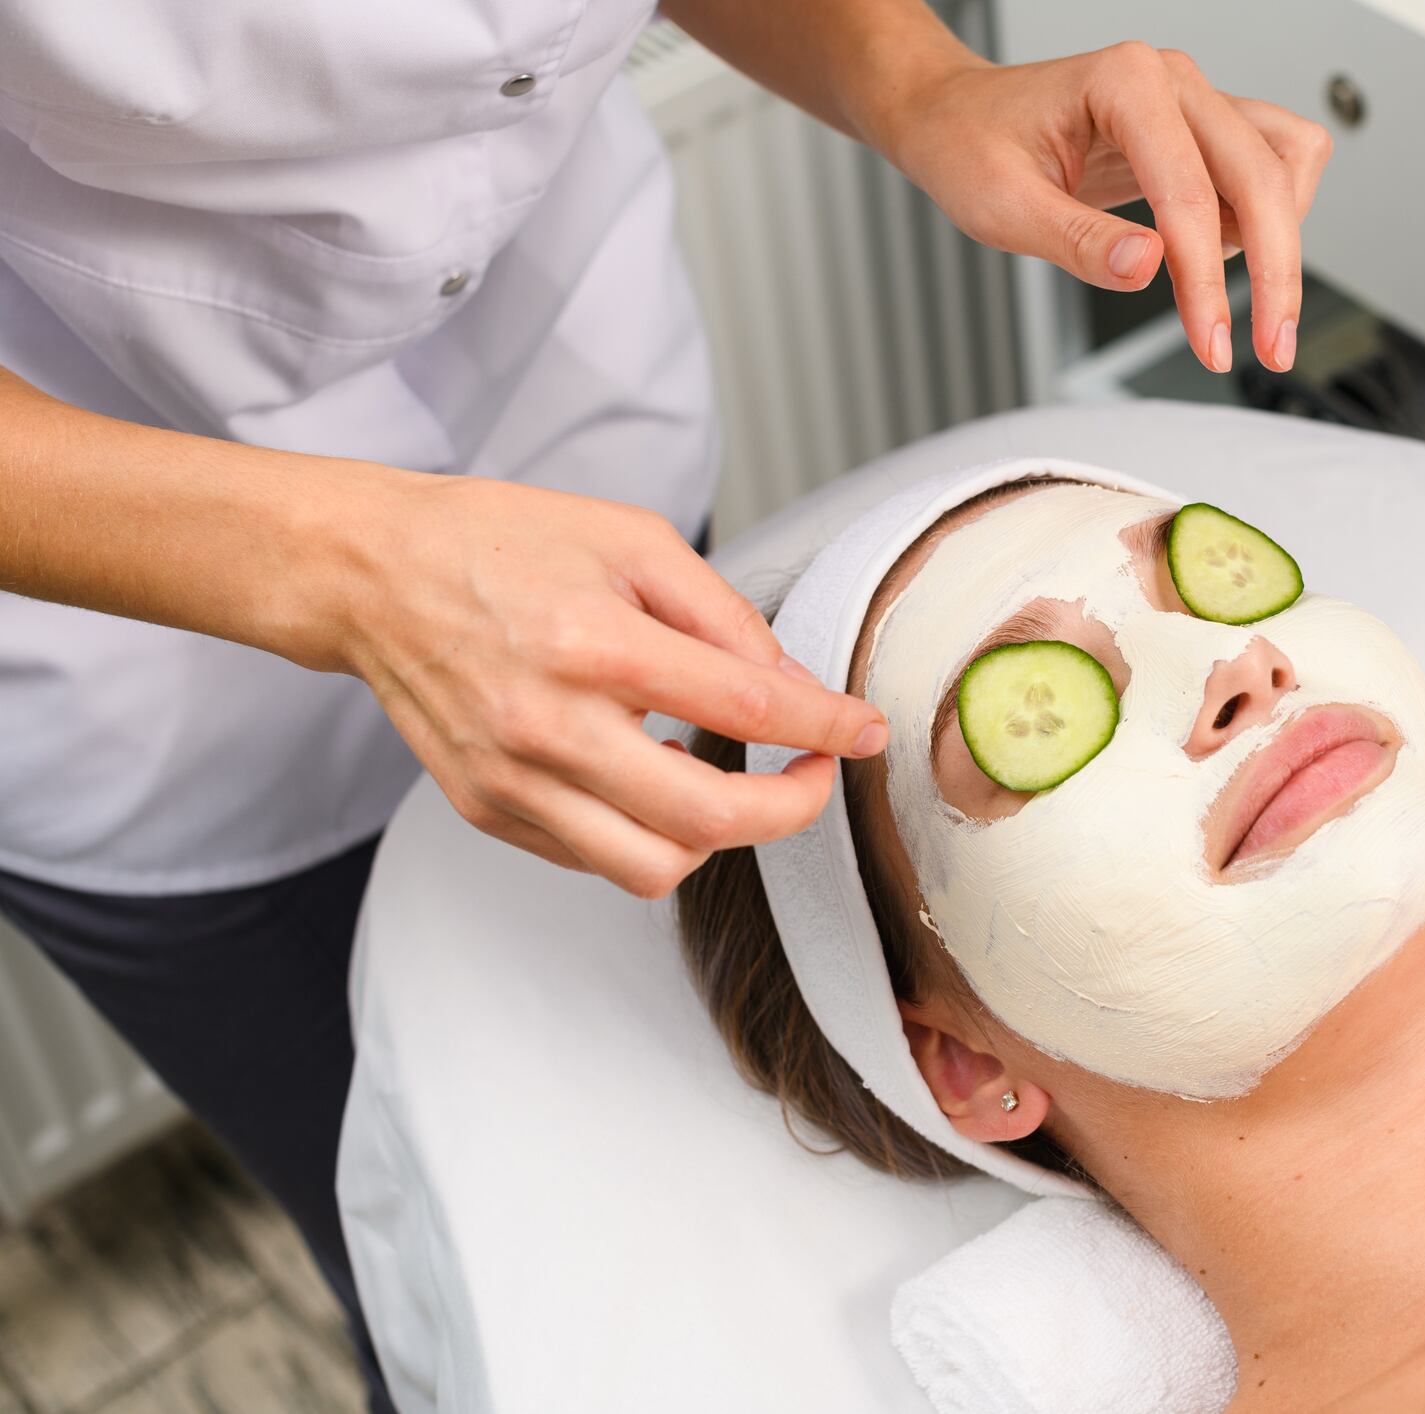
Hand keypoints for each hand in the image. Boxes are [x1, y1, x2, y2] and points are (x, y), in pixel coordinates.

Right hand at [335, 474, 883, 897]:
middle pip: (708, 820)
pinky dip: (647, 837)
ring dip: (718, 839)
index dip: (826, 727)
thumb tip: (793, 685)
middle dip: (793, 807)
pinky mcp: (486, 809)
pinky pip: (594, 861)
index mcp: (594, 645)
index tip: (864, 732)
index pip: (745, 707)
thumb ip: (723, 616)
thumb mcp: (632, 539)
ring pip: (653, 868)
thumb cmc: (499, 542)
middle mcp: (550, 726)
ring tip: (730, 784)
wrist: (372, 575)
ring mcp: (512, 780)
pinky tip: (655, 783)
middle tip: (814, 773)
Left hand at [877, 43, 1331, 375]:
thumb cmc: (970, 145)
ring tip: (1237, 299)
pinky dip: (1267, 217)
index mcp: (1124, 82)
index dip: (1207, 281)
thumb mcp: (1003, 207)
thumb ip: (1079, 241)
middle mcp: (1172, 80)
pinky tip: (1220, 257)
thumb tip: (1147, 269)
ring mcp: (1194, 100)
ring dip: (1282, 237)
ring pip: (1287, 160)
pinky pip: (1273, 163)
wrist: (958, 116)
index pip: (1191, 193)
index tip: (1211, 344)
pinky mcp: (1202, 128)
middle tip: (1270, 346)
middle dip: (1275, 269)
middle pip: (1264, 175)